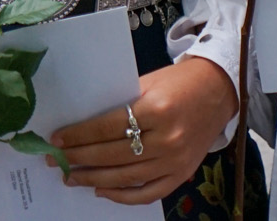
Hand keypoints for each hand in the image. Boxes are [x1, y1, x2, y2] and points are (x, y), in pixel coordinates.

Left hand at [48, 56, 237, 203]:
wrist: (220, 89)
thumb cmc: (181, 81)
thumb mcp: (149, 82)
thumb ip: (122, 103)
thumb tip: (84, 124)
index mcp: (157, 109)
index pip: (107, 127)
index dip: (79, 135)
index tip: (58, 138)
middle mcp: (167, 138)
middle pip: (112, 154)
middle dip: (79, 157)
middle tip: (55, 159)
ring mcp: (176, 160)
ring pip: (125, 177)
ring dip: (93, 178)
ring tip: (71, 176)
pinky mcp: (182, 174)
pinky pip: (148, 193)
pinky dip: (123, 196)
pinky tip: (102, 190)